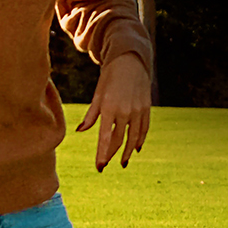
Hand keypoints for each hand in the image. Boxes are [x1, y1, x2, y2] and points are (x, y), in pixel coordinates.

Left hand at [80, 54, 152, 170]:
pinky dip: (140, 140)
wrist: (130, 61)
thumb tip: (80, 130)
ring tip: (123, 162)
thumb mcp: (98, 94)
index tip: (99, 166)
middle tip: (106, 165)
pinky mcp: (146, 108)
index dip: (102, 154)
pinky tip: (136, 148)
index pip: (106, 138)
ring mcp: (138, 111)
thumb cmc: (110, 77)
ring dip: (128, 152)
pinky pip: (144, 129)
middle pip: (120, 140)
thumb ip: (91, 115)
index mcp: (109, 108)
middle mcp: (125, 112)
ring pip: (134, 137)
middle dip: (112, 155)